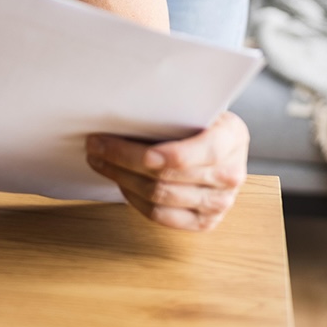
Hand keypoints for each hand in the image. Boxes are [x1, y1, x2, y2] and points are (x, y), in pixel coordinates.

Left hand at [85, 111, 248, 230]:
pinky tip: (120, 181)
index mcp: (231, 137)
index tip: (120, 146)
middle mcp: (230, 174)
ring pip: (158, 198)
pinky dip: (134, 199)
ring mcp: (219, 203)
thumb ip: (172, 108)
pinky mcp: (204, 222)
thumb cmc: (203, 118)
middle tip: (95, 144)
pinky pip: (161, 217)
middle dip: (122, 159)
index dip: (158, 155)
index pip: (194, 153)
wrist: (225, 142)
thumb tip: (123, 108)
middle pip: (165, 177)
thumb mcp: (198, 104)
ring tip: (99, 160)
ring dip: (121, 178)